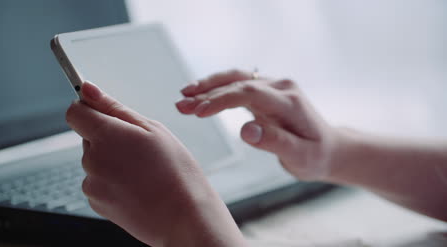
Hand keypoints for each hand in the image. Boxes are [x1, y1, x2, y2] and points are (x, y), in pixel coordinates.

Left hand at [66, 82, 245, 246]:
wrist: (183, 217)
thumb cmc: (175, 172)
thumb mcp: (153, 129)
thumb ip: (115, 108)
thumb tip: (88, 90)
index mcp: (106, 136)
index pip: (75, 112)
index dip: (89, 108)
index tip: (102, 111)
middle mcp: (92, 160)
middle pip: (89, 137)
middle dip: (109, 137)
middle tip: (140, 149)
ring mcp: (92, 184)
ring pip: (95, 160)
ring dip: (112, 161)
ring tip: (143, 171)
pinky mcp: (96, 203)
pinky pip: (98, 182)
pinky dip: (112, 181)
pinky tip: (136, 186)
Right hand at [176, 70, 338, 180]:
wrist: (329, 148)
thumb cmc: (315, 156)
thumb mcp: (300, 157)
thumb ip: (275, 142)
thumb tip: (244, 130)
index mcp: (289, 102)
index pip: (249, 92)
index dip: (222, 100)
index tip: (198, 112)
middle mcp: (282, 87)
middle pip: (239, 82)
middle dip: (207, 93)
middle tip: (181, 105)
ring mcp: (274, 86)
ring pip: (236, 78)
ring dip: (209, 86)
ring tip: (184, 97)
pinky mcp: (267, 91)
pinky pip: (239, 83)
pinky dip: (218, 88)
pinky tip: (200, 93)